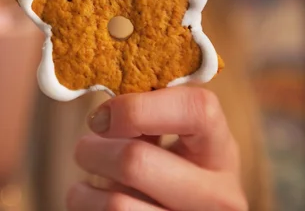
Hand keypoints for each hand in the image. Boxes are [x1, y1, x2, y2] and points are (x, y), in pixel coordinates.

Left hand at [67, 87, 246, 210]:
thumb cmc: (158, 170)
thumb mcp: (165, 141)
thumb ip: (144, 116)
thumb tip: (103, 102)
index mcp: (220, 151)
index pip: (198, 109)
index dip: (138, 106)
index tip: (105, 116)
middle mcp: (219, 196)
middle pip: (136, 161)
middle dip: (94, 150)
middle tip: (85, 149)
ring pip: (116, 204)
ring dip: (84, 188)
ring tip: (91, 181)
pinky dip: (85, 207)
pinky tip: (97, 204)